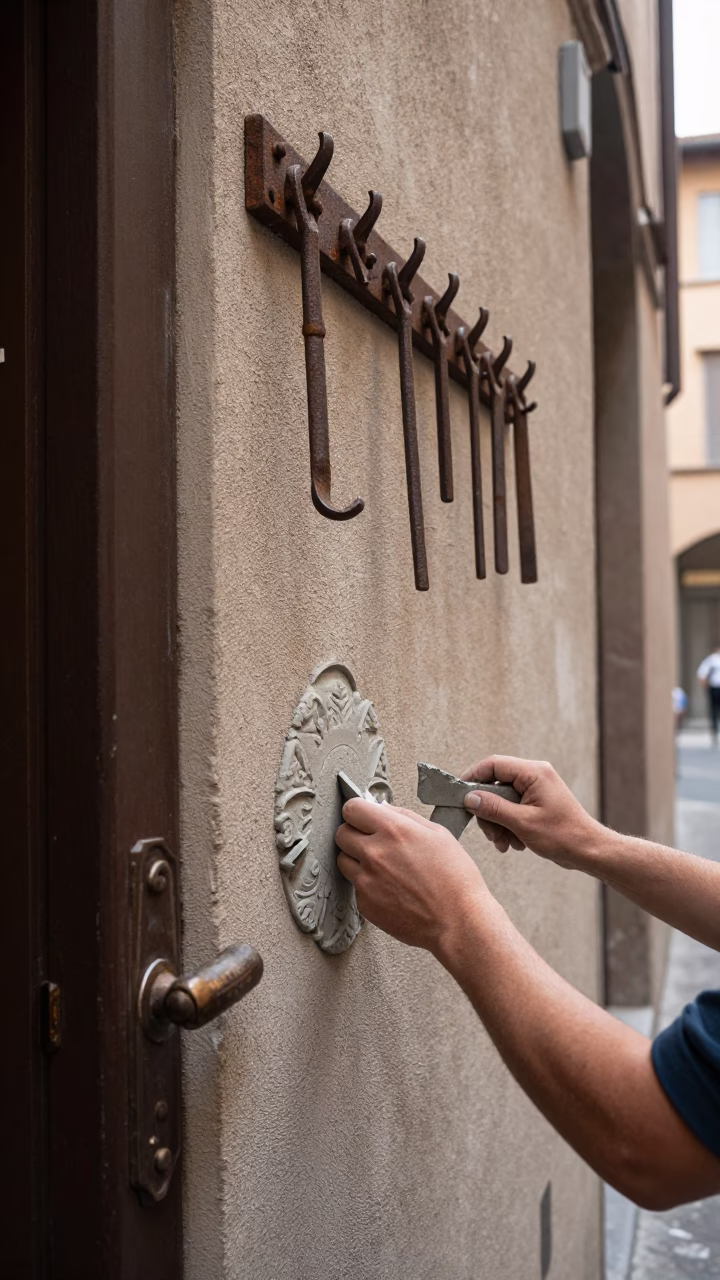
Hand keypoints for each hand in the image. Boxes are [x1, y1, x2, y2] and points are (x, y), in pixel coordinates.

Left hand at [336, 799, 486, 953]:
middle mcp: (374, 853)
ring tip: (381, 866)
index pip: (352, 808)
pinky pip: (355, 886)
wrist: (457, 921)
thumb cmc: (455, 879)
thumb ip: (405, 817)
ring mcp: (366, 880)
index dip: (358, 811)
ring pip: (343, 859)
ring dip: (356, 858)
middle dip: (354, 833)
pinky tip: (389, 887)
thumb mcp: (438, 834)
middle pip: (341, 833)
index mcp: (393, 830)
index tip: (363, 816)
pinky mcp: (365, 904)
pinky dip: (367, 884)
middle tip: (371, 840)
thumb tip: (383, 809)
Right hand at [461, 756, 598, 868]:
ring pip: (501, 800)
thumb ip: (494, 808)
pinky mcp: (536, 802)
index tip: (459, 795)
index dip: (473, 778)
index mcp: (534, 772)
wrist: (589, 850)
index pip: (493, 765)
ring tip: (504, 844)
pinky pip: (512, 808)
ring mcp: (536, 789)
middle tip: (490, 834)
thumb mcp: (523, 823)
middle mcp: (535, 775)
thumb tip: (470, 797)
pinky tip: (514, 843)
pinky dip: (508, 825)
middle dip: (489, 812)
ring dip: (498, 823)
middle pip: (495, 785)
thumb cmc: (562, 835)